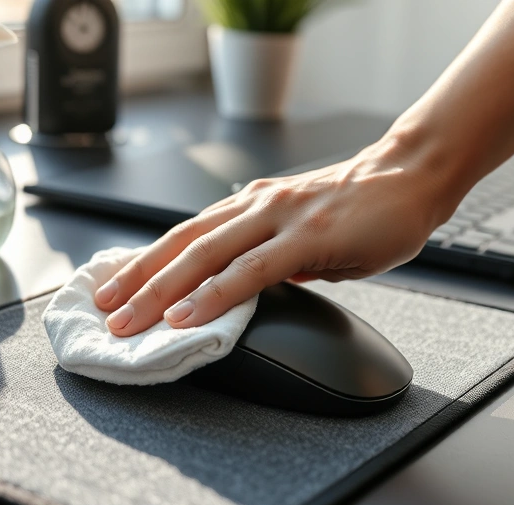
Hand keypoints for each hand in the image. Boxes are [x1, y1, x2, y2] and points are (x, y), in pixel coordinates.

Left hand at [93, 131, 462, 336]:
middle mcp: (255, 205)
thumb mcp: (302, 233)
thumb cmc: (361, 207)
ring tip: (128, 320)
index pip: (184, 235)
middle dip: (136, 279)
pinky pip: (250, 270)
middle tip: (102, 309)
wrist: (411, 176)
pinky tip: (187, 315)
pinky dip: (213, 294)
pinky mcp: (307, 237)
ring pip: (204, 256)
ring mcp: (278, 218)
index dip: (144, 261)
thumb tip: (244, 288)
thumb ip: (269, 256)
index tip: (114, 286)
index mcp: (251, 205)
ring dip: (159, 291)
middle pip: (180, 245)